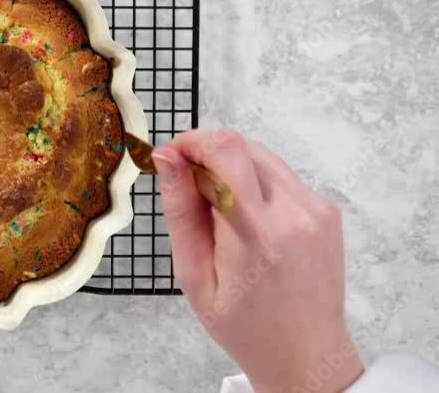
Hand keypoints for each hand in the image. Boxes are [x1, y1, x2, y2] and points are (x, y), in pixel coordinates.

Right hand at [153, 129, 362, 392]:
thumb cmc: (243, 324)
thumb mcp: (193, 274)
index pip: (225, 149)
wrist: (305, 352)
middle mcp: (293, 212)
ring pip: (261, 157)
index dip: (190, 141)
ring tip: (220, 213)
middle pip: (242, 146)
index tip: (170, 158)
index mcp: (255, 232)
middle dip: (207, 156)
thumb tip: (168, 157)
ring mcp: (316, 208)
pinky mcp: (326, 209)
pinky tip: (249, 223)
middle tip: (188, 190)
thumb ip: (180, 211)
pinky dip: (256, 186)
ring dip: (232, 170)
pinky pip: (281, 177)